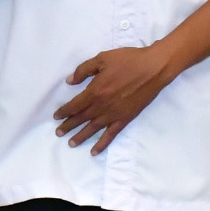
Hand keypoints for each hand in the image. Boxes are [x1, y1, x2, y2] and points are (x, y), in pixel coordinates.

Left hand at [53, 43, 174, 151]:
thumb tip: (70, 81)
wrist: (153, 68)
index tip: (56, 117)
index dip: (64, 111)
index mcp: (95, 91)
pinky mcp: (125, 119)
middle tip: (58, 133)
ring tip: (71, 143)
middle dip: (68, 126)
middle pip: (81, 118)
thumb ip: (84, 70)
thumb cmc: (128, 60)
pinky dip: (102, 144)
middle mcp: (102, 106)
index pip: (74, 105)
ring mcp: (114, 114)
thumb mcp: (102, 58)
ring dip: (81, 136)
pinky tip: (94, 151)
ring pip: (93, 128)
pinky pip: (111, 134)